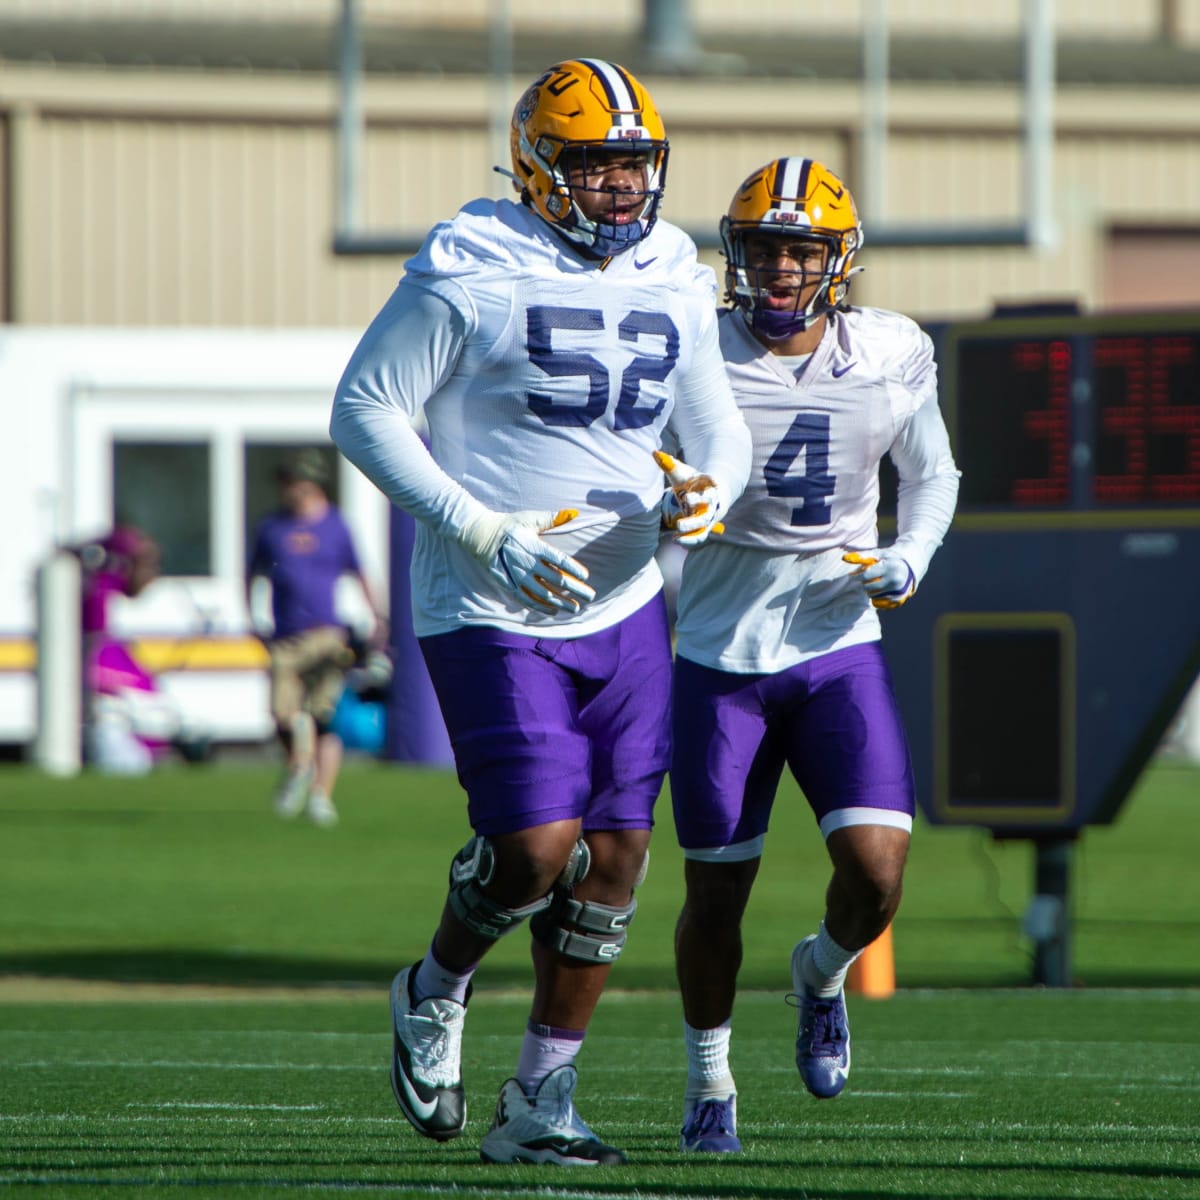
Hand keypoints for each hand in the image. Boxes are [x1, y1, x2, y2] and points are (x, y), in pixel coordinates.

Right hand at [459, 509, 595, 614]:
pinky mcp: (509, 584)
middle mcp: (527, 563)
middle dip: (574, 589)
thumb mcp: (529, 518)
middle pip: (555, 579)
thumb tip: (574, 513)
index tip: (586, 576)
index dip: (573, 569)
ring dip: (560, 602)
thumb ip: (552, 518)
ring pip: (543, 593)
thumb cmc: (508, 525)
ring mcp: (518, 576)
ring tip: (575, 608)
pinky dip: (540, 607)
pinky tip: (553, 611)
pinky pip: (527, 599)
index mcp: (534, 546)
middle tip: (589, 597)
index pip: (559, 560)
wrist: (480, 536)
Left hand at [654, 450, 725, 546]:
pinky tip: (675, 540)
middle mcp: (712, 501)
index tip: (713, 480)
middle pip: (708, 502)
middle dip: (698, 502)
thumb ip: (670, 464)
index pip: (713, 481)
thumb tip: (654, 453)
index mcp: (708, 485)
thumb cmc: (694, 483)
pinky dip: (689, 540)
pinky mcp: (704, 528)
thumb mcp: (682, 473)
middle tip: (686, 500)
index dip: (713, 480)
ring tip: (678, 528)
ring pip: (704, 523)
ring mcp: (709, 516)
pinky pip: (699, 537)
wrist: (707, 497)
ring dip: (693, 527)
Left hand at [843, 551, 915, 608]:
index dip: (856, 576)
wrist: (909, 568)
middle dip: (863, 583)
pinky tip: (878, 591)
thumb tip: (843, 558)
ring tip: (874, 583)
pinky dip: (875, 598)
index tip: (852, 576)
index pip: (866, 576)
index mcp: (890, 567)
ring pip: (873, 596)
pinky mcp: (899, 600)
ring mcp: (898, 591)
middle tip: (865, 579)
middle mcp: (895, 580)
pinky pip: (880, 603)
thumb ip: (861, 556)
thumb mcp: (877, 554)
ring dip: (869, 591)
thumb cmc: (889, 559)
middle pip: (868, 587)